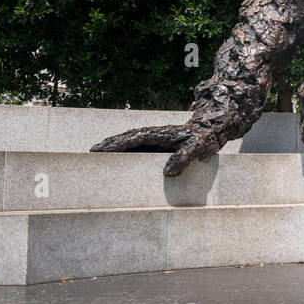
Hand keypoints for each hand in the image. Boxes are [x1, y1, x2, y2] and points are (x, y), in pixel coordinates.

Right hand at [89, 124, 220, 176]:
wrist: (212, 130)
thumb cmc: (204, 139)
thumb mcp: (197, 148)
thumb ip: (184, 158)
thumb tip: (168, 173)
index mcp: (157, 134)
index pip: (131, 139)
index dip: (114, 145)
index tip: (99, 150)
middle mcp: (152, 135)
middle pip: (125, 139)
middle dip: (108, 146)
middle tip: (90, 153)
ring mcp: (154, 140)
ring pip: (129, 144)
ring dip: (114, 149)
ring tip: (97, 157)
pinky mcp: (158, 146)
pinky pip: (138, 149)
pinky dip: (126, 153)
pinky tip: (119, 161)